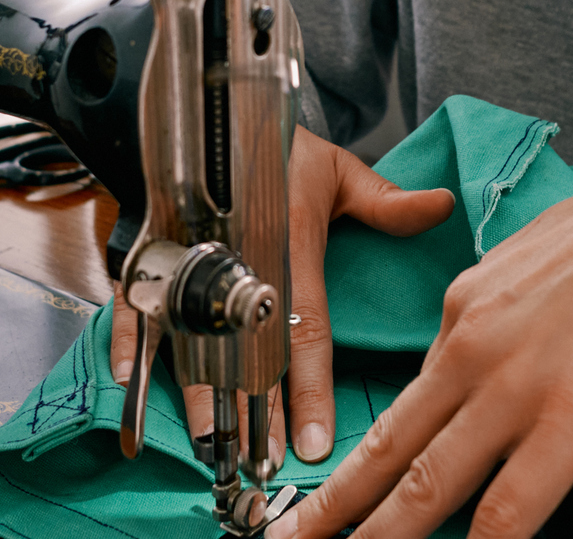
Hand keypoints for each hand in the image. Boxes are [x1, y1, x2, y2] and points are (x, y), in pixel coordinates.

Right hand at [109, 124, 455, 463]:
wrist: (210, 111)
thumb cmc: (277, 147)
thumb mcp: (336, 169)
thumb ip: (385, 200)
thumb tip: (442, 206)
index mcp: (287, 242)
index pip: (303, 329)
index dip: (308, 388)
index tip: (313, 439)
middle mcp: (236, 258)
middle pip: (246, 350)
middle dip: (255, 410)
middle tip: (261, 459)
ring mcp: (189, 257)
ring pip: (192, 337)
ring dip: (200, 393)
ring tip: (212, 440)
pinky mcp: (152, 252)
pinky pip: (133, 300)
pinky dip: (130, 339)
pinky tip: (133, 381)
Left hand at [268, 108, 572, 538]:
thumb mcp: (546, 255)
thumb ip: (506, 309)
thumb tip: (496, 347)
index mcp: (466, 302)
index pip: (408, 396)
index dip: (367, 453)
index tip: (338, 487)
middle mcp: (471, 345)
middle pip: (386, 448)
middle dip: (329, 508)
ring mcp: (515, 389)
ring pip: (424, 488)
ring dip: (379, 537)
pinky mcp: (569, 425)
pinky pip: (508, 512)